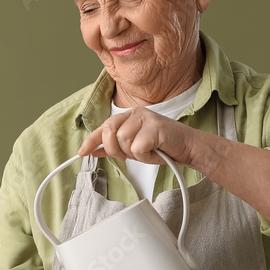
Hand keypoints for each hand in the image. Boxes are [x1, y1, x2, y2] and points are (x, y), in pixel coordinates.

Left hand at [77, 107, 203, 167]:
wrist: (188, 148)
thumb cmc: (163, 147)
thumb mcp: (134, 148)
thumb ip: (115, 147)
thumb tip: (94, 150)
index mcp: (129, 115)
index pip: (105, 126)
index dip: (92, 140)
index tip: (82, 152)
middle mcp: (136, 113)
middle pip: (110, 133)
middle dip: (116, 149)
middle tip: (131, 154)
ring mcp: (146, 118)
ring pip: (123, 141)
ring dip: (134, 153)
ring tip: (148, 151)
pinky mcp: (155, 127)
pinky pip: (137, 147)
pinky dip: (144, 156)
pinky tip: (155, 151)